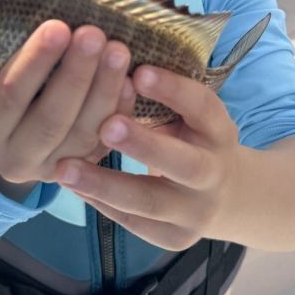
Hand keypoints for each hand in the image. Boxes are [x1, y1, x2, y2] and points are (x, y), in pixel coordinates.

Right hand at [0, 20, 134, 198]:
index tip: (58, 26)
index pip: (10, 95)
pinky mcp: (83, 173)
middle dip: (76, 74)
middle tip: (94, 34)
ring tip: (119, 50)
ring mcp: (51, 170)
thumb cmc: (4, 90)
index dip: (35, 61)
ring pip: (83, 134)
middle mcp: (16, 157)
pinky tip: (131, 81)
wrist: (9, 142)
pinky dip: (121, 110)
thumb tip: (59, 12)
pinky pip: (105, 144)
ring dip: (105, 89)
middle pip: (51, 119)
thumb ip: (20, 56)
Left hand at [54, 65, 242, 249]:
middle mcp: (214, 173)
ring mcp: (196, 212)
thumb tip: (106, 57)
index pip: (203, 107)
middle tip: (106, 124)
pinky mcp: (173, 237)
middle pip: (184, 163)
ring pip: (149, 201)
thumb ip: (159, 95)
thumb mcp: (191, 113)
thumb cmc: (193, 135)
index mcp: (219, 131)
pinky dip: (100, 202)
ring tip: (64, 168)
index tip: (139, 72)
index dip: (174, 90)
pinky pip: (132, 221)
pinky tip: (71, 184)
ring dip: (105, 183)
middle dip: (144, 144)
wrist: (230, 195)